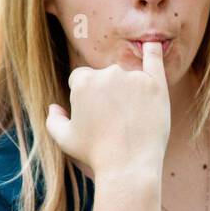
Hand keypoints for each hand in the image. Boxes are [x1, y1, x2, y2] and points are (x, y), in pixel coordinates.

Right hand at [45, 41, 170, 181]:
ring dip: (128, 91)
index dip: (87, 101)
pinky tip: (152, 44)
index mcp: (83, 80)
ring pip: (127, 76)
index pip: (82, 80)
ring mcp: (133, 77)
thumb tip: (54, 107)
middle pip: (105, 77)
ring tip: (131, 120)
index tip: (95, 119)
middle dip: (108, 95)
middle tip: (115, 123)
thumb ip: (53, 120)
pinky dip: (153, 51)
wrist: (129, 166)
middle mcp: (108, 73)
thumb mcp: (65, 139)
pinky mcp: (156, 85)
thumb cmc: (95, 154)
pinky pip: (154, 60)